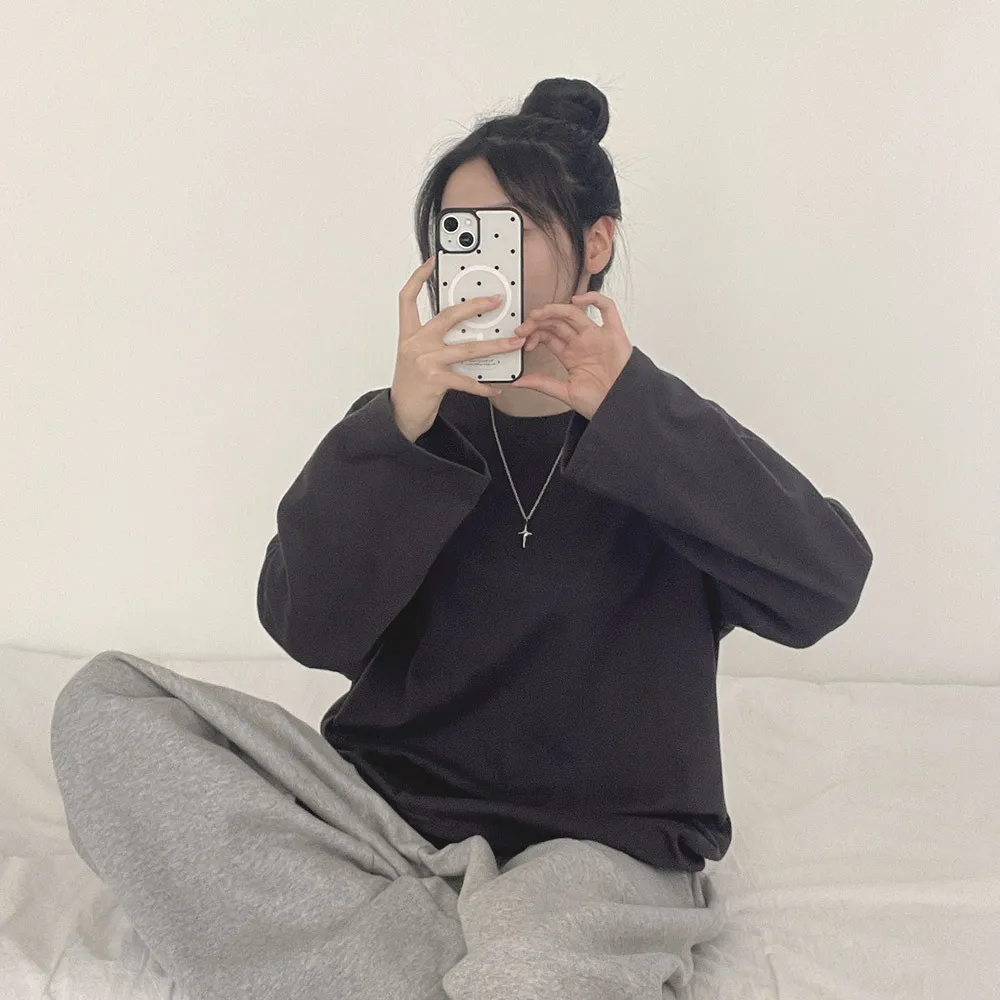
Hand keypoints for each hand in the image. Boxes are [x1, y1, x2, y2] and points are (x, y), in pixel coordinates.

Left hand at [512, 292, 633, 419]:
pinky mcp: (614, 334)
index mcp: (571, 356)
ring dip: (556, 309)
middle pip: (557, 322)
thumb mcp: (565, 393)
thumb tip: (519, 381)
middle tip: (525, 325)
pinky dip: (595, 299)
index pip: (548, 335)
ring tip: (542, 312)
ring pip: (575, 313)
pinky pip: (608, 309)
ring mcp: (598, 337)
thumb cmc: (600, 402)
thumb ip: (543, 384)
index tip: (522, 339)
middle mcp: (583, 343)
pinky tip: (579, 300)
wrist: (622, 408)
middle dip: (539, 321)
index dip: (533, 333)